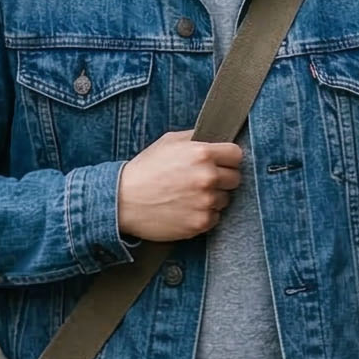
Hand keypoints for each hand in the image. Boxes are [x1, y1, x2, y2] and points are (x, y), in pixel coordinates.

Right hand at [116, 132, 244, 240]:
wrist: (121, 202)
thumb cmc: (144, 170)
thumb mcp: (168, 142)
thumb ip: (196, 137)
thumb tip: (217, 136)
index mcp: (202, 154)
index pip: (237, 155)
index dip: (228, 159)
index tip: (220, 163)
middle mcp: (207, 177)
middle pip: (235, 178)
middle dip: (222, 179)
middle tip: (201, 181)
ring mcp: (205, 201)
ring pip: (226, 199)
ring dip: (213, 198)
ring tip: (190, 196)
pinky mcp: (200, 222)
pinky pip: (215, 217)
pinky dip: (204, 215)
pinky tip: (186, 209)